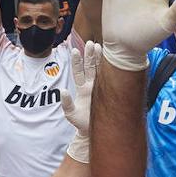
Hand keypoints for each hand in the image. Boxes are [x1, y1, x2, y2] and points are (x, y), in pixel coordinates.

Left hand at [61, 43, 98, 162]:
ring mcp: (100, 88)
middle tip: (90, 43)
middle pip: (90, 67)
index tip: (75, 50)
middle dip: (90, 55)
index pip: (78, 72)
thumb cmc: (81, 123)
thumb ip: (66, 103)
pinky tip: (111, 60)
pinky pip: (109, 78)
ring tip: (99, 46)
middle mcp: (91, 86)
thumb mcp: (71, 114)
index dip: (77, 62)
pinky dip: (109, 69)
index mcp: (81, 89)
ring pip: (100, 70)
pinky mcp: (108, 92)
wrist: (95, 132)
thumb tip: (63, 91)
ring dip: (99, 58)